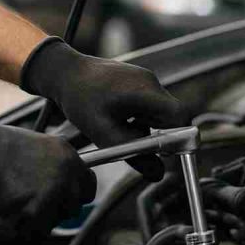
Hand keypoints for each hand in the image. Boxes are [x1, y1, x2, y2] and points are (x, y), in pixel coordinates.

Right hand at [0, 106, 96, 236]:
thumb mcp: (37, 146)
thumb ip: (54, 165)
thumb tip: (61, 182)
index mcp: (68, 156)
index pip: (89, 186)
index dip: (77, 196)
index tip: (68, 201)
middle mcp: (65, 174)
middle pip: (72, 209)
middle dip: (54, 212)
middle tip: (33, 207)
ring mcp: (51, 193)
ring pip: (49, 224)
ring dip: (31, 222)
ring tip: (12, 206)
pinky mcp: (33, 210)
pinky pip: (27, 231)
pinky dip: (11, 227)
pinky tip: (0, 212)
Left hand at [19, 38, 185, 179]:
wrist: (65, 71)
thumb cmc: (80, 98)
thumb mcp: (103, 133)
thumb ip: (133, 155)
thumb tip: (158, 174)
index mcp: (145, 90)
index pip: (179, 115)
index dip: (179, 136)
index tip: (167, 152)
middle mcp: (150, 82)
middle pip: (172, 116)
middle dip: (160, 134)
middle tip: (138, 146)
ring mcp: (146, 79)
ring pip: (160, 112)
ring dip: (147, 126)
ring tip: (119, 127)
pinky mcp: (140, 81)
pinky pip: (150, 104)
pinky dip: (140, 117)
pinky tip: (118, 117)